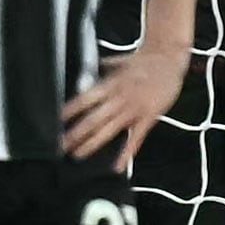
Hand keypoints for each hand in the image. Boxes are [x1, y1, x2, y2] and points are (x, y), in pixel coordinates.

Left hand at [62, 41, 186, 169]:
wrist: (169, 59)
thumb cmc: (143, 61)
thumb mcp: (116, 63)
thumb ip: (100, 71)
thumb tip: (82, 73)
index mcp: (110, 84)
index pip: (84, 100)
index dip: (69, 111)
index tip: (55, 122)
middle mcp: (119, 98)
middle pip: (93, 118)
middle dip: (75, 134)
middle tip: (61, 145)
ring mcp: (134, 109)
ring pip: (109, 130)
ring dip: (92, 144)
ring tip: (78, 154)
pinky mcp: (149, 117)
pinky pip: (136, 138)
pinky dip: (126, 153)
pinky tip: (117, 166)